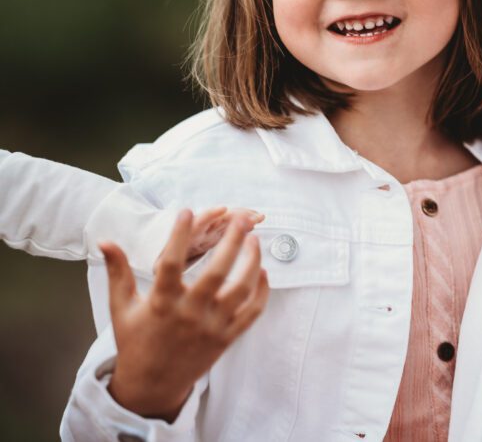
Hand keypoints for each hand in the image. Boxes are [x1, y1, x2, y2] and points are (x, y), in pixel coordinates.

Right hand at [100, 209, 268, 420]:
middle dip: (232, 243)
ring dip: (252, 262)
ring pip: (241, 290)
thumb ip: (118, 272)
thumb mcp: (121, 307)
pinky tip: (262, 271)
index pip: (171, 264)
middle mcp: (189, 314)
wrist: (152, 385)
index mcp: (161, 304)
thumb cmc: (136, 341)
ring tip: (255, 239)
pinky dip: (261, 291)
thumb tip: (105, 240)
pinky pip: (252, 312)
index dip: (180, 237)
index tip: (188, 211)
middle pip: (217, 273)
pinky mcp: (227, 338)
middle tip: (241, 219)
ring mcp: (212, 327)